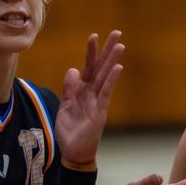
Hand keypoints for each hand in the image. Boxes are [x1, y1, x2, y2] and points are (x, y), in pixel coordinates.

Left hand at [55, 30, 124, 165]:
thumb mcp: (65, 106)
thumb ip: (69, 88)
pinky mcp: (100, 111)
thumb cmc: (70, 130)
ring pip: (105, 76)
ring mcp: (98, 100)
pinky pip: (106, 92)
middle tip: (117, 32)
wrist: (73, 152)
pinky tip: (117, 67)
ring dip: (112, 60)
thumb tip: (73, 70)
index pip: (88, 67)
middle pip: (100, 67)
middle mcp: (92, 92)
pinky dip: (111, 79)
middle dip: (107, 50)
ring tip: (120, 45)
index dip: (91, 52)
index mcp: (82, 90)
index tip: (94, 35)